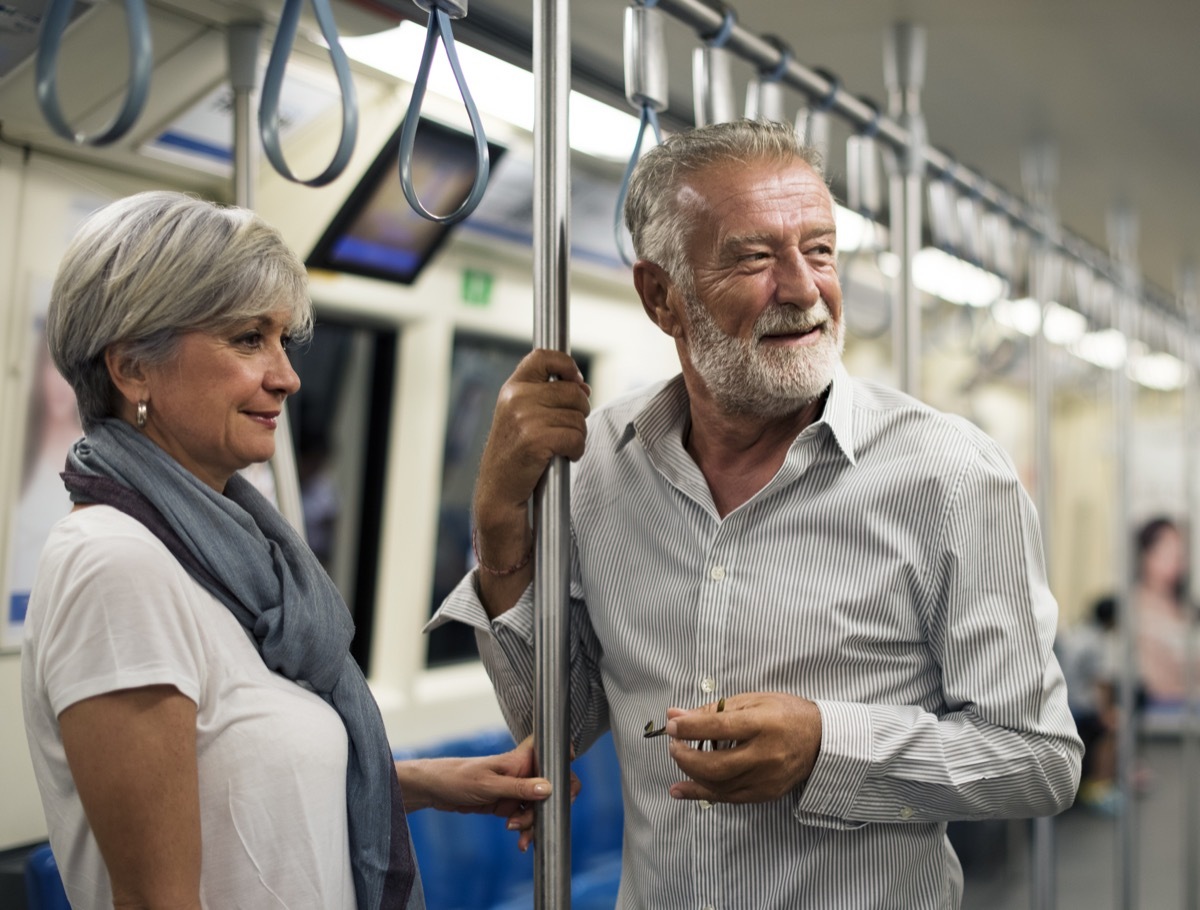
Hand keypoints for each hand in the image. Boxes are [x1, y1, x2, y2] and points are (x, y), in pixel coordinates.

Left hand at [396, 736, 579, 851]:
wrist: (435, 790)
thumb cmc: (458, 777)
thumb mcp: (488, 784)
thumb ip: (519, 787)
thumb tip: (549, 788)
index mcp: (521, 758)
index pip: (554, 753)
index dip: (566, 768)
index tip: (566, 790)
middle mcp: (524, 771)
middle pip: (552, 788)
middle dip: (547, 808)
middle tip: (532, 821)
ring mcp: (517, 788)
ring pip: (540, 806)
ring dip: (533, 823)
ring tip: (516, 832)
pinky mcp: (509, 803)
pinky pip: (526, 818)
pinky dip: (526, 830)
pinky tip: (521, 842)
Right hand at [473, 349, 589, 531]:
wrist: (499, 491)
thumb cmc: (515, 454)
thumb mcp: (520, 414)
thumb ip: (545, 394)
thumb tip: (583, 385)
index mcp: (512, 388)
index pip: (544, 357)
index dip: (567, 365)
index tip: (577, 380)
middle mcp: (516, 398)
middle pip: (573, 392)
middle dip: (579, 412)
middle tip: (564, 429)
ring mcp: (525, 419)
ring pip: (578, 418)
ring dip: (577, 435)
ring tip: (559, 446)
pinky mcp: (535, 440)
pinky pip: (576, 437)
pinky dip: (576, 450)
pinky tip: (562, 457)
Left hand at [664, 692, 821, 803]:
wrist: (820, 739)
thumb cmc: (784, 713)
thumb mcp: (751, 700)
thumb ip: (713, 710)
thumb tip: (676, 715)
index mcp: (762, 724)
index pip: (718, 728)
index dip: (689, 728)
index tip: (672, 725)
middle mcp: (765, 755)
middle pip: (715, 765)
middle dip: (685, 756)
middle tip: (673, 744)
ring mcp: (766, 779)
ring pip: (718, 785)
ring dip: (690, 773)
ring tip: (679, 758)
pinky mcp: (765, 794)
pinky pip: (727, 798)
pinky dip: (700, 794)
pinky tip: (680, 789)